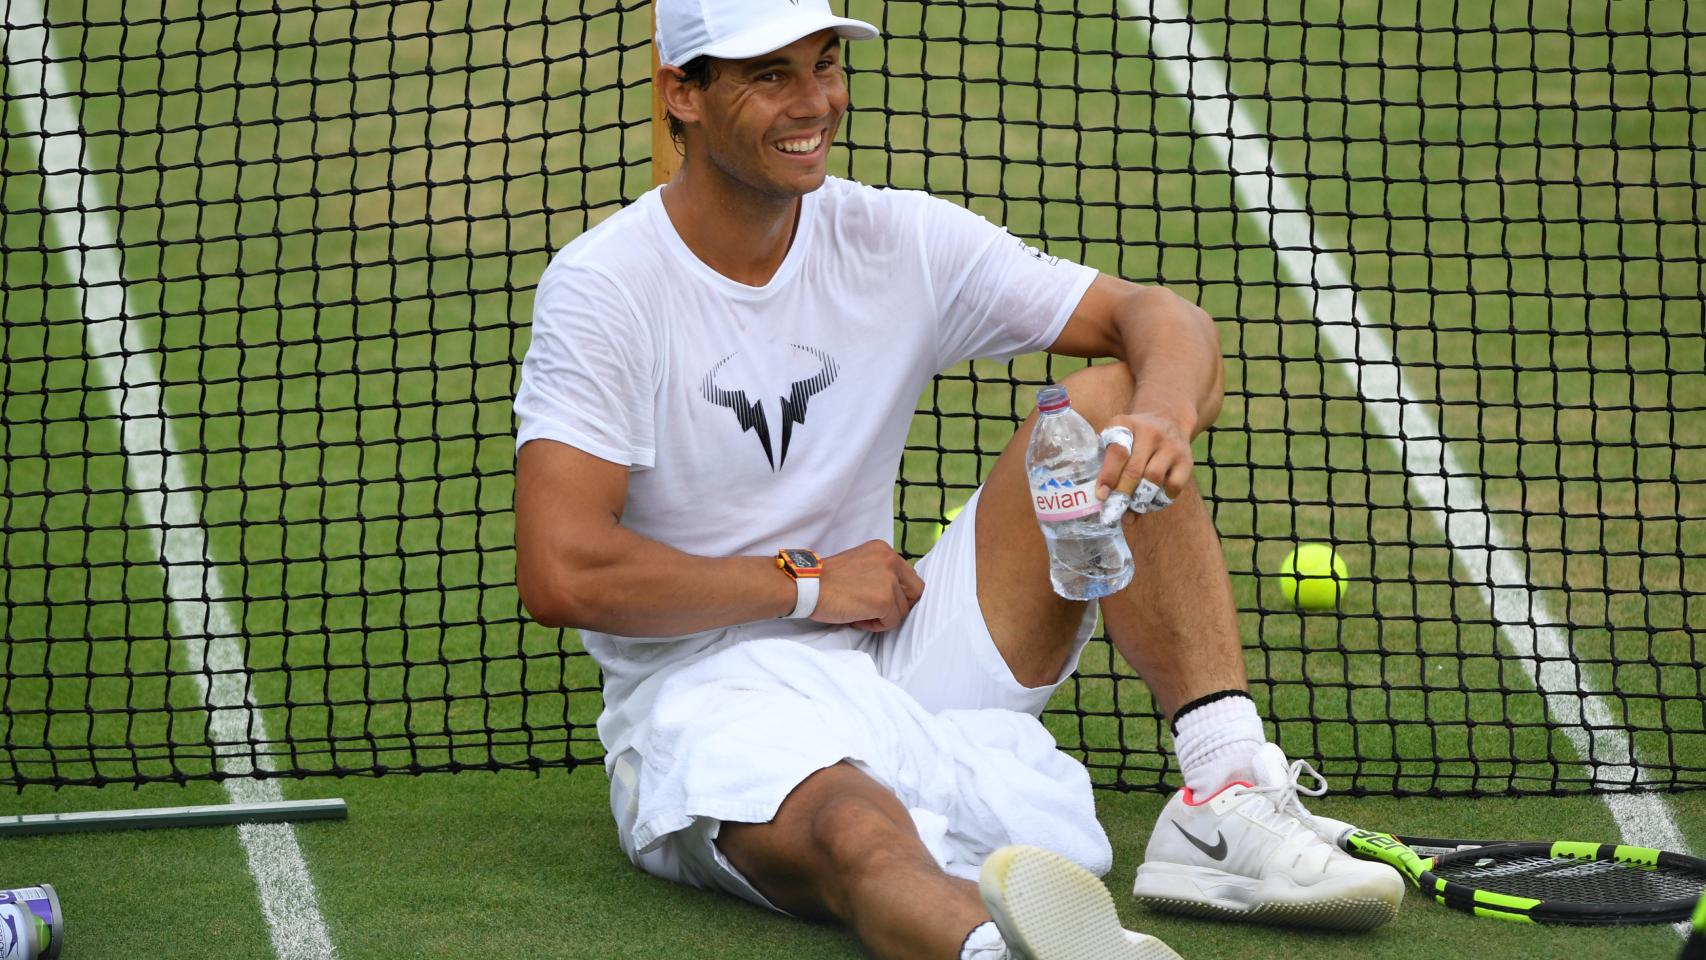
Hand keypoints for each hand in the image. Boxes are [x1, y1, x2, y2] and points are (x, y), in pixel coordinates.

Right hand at [810, 540, 924, 631]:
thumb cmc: (826, 580)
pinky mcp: (884, 600)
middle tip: (877, 611)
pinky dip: (876, 626)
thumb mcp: (859, 564)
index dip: (898, 593)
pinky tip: (857, 619)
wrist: (807, 585)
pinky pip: (892, 622)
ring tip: (859, 614)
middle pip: (916, 591)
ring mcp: (889, 580)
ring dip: (883, 617)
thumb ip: (879, 572)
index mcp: (884, 550)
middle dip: (899, 605)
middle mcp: (891, 560)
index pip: (909, 576)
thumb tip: (895, 593)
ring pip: (902, 610)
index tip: (881, 601)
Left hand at [1096, 410, 1193, 524]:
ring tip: (1130, 509)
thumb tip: (1103, 496)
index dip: (1108, 476)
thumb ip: (1107, 459)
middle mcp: (1150, 433)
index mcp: (1126, 425)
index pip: (1118, 452)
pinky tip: (1151, 501)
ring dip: (1140, 499)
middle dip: (1123, 493)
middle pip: (1135, 470)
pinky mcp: (1186, 460)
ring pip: (1154, 479)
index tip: (1102, 495)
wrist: (1169, 418)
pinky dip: (1160, 499)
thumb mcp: (1117, 434)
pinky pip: (1173, 486)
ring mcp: (1170, 446)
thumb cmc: (1134, 436)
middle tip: (1114, 510)